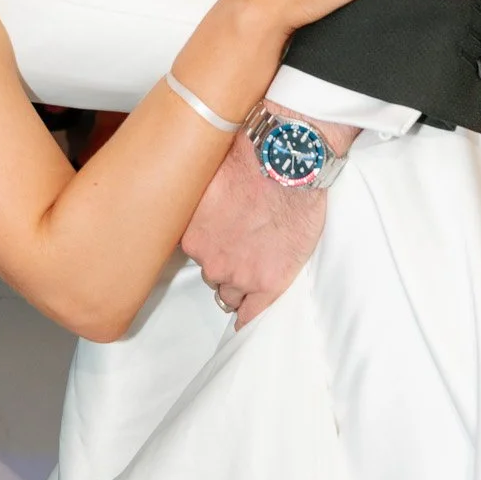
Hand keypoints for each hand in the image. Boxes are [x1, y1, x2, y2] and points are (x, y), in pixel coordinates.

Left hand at [181, 130, 336, 321]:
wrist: (288, 164)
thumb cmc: (254, 159)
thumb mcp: (209, 173)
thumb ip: (201, 197)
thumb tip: (197, 193)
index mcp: (192, 234)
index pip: (196, 253)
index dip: (211, 246)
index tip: (220, 243)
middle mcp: (210, 258)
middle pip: (213, 272)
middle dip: (227, 261)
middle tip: (245, 245)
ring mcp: (239, 273)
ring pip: (231, 292)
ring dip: (241, 282)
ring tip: (258, 265)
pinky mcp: (269, 282)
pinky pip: (252, 314)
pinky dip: (250, 317)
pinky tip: (249, 320)